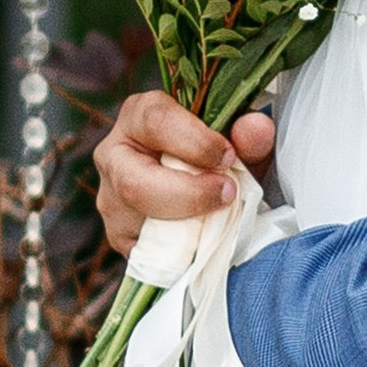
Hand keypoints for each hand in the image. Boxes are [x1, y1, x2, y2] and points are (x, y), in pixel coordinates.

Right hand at [93, 89, 276, 261]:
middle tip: (226, 194)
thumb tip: (256, 128)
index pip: (155, 121)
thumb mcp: (240, 144)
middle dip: (187, 195)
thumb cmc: (218, 157)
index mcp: (140, 115)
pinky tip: (201, 237)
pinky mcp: (119, 235)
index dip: (195, 142)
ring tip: (219, 217)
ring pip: (139, 222)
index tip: (228, 158)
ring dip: (186, 225)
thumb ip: (249, 136)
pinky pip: (145, 250)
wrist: (208, 186)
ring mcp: (111, 198)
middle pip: (134, 182)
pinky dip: (180, 248)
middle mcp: (114, 154)